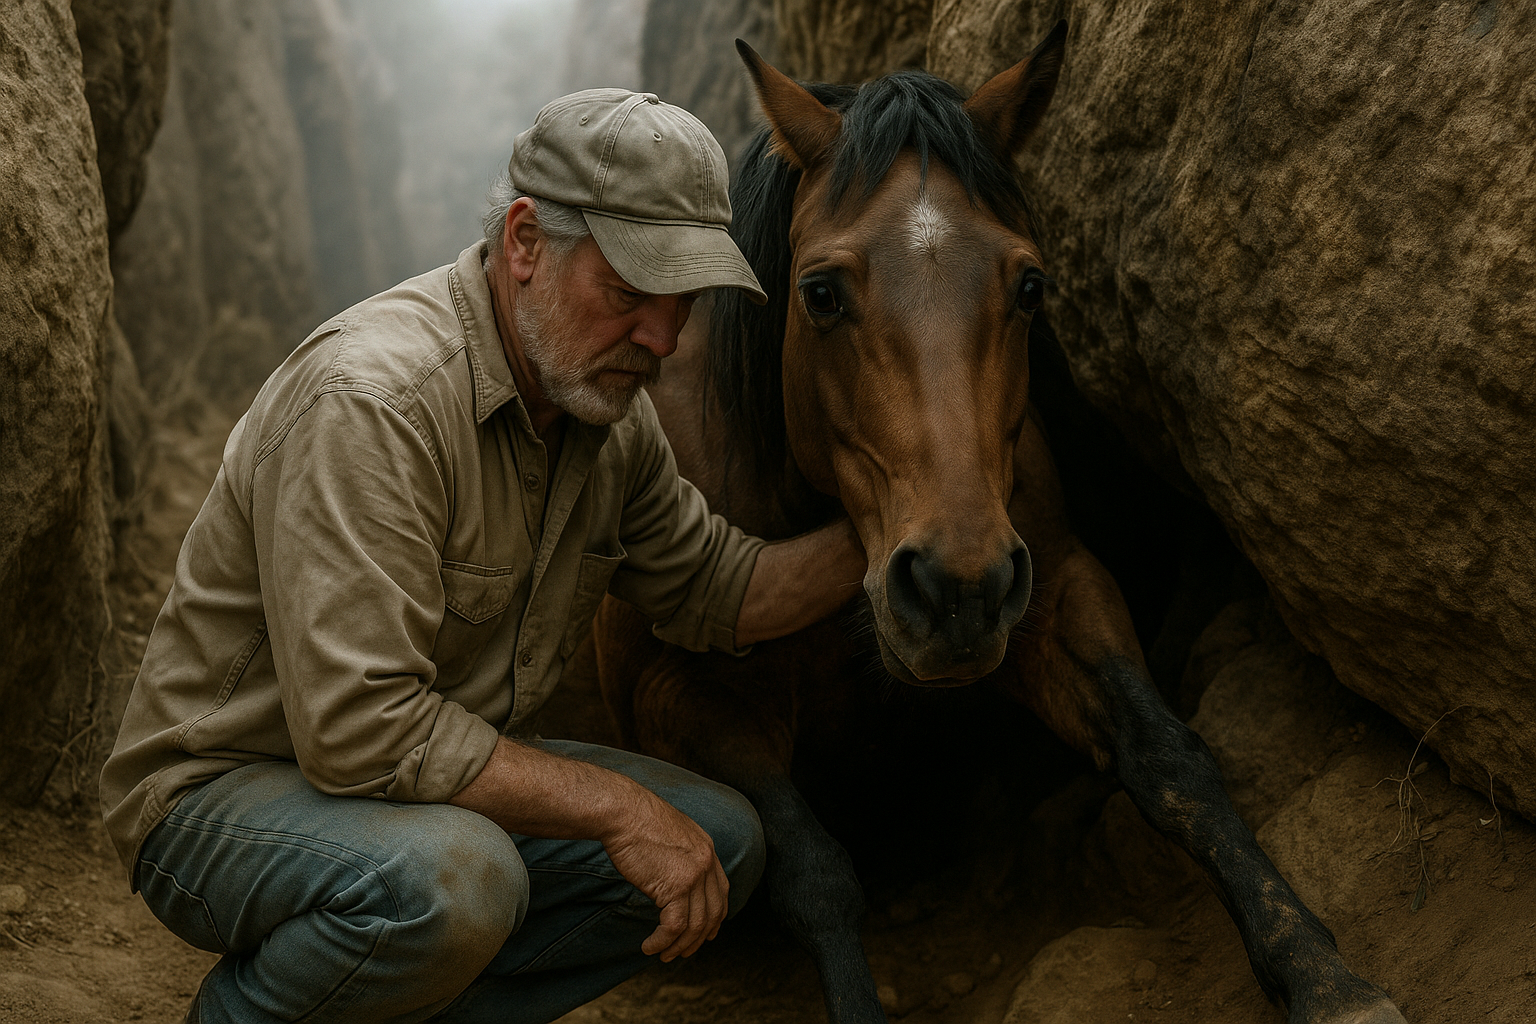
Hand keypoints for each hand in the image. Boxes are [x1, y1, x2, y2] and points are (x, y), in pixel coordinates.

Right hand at [600, 784, 728, 960]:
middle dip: (699, 938)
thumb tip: (674, 875)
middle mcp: (706, 863)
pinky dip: (663, 942)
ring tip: (663, 955)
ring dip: (678, 946)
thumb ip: (681, 855)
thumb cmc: (637, 820)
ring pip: (694, 925)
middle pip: (713, 912)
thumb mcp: (671, 834)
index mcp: (707, 848)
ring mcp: (693, 875)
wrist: (624, 812)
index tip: (705, 932)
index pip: (721, 891)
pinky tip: (650, 946)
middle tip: (682, 952)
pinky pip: (674, 926)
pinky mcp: (675, 886)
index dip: (715, 916)